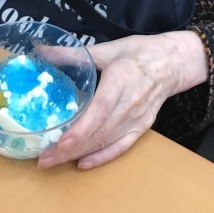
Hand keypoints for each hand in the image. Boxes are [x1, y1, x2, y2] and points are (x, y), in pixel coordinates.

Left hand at [38, 31, 207, 169]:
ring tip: (55, 161)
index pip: (101, 110)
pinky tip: (83, 164)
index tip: (60, 142)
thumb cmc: (138, 52)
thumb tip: (41, 52)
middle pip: (100, 131)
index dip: (81, 129)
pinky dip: (102, 157)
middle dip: (71, 148)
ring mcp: (138, 118)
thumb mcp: (106, 49)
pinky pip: (121, 147)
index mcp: (121, 80)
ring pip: (107, 141)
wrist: (172, 63)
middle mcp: (130, 103)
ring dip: (81, 154)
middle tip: (44, 159)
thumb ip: (73, 53)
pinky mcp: (142, 127)